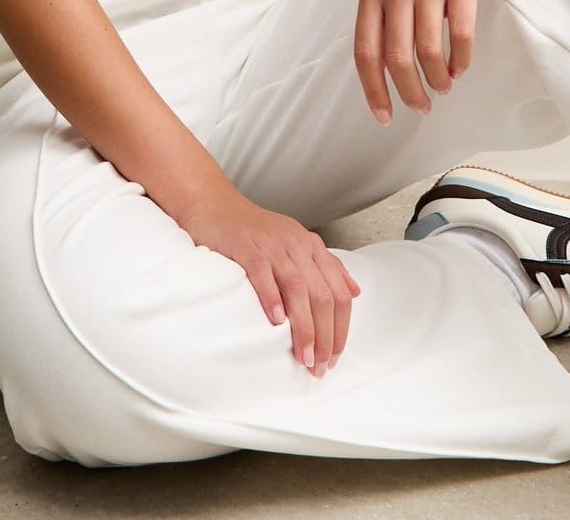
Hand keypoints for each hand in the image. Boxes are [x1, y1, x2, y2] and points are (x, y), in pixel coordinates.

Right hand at [176, 186, 360, 376]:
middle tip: (319, 366)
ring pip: (297, 288)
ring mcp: (271, 244)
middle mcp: (296, 244)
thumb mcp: (295, 243)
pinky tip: (276, 321)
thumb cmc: (253, 231)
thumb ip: (326, 266)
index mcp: (311, 246)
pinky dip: (272, 298)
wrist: (214, 204)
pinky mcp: (245, 245)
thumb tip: (355, 292)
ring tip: (303, 356)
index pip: (338, 292)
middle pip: (322, 294)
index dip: (340, 328)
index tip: (333, 357)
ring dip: (304, 327)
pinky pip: (263, 273)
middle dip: (325, 335)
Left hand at [354, 0, 492, 122]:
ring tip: (442, 87)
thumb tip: (384, 71)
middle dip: (409, 92)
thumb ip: (381, 18)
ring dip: (437, 79)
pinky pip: (461, 35)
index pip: (366, 52)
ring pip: (429, 51)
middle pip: (398, 58)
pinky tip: (459, 68)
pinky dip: (460, 61)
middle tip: (421, 107)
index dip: (373, 89)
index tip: (383, 116)